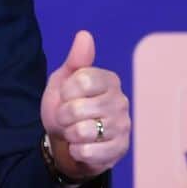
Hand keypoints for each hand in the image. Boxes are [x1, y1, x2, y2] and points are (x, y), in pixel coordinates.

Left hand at [39, 30, 130, 180]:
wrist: (67, 141)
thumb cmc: (66, 107)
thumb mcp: (63, 81)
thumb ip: (75, 61)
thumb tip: (84, 35)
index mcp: (109, 80)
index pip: (83, 80)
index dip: (65, 91)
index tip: (65, 96)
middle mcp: (120, 101)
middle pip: (78, 108)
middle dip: (63, 115)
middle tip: (67, 118)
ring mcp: (122, 127)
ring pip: (82, 131)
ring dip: (69, 134)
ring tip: (74, 132)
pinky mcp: (119, 150)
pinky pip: (87, 152)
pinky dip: (76, 151)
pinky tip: (81, 146)